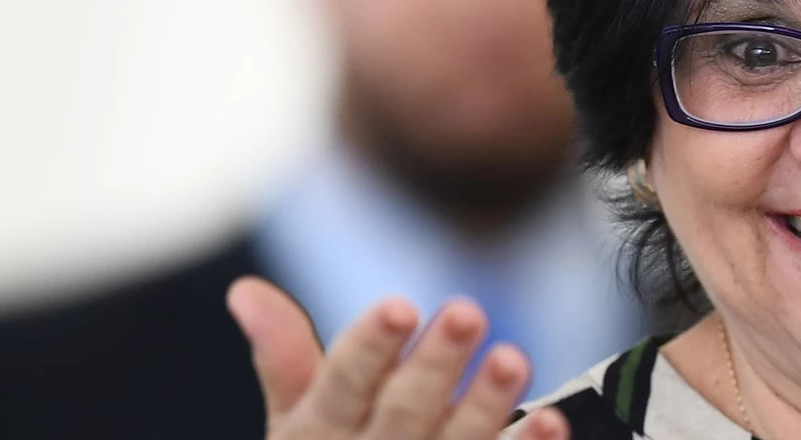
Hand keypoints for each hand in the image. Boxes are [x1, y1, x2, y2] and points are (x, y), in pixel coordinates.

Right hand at [226, 276, 572, 438]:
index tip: (399, 307)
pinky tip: (551, 421)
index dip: (368, 350)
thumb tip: (248, 291)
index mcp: (317, 436)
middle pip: (402, 415)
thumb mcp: (297, 425)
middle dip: (433, 365)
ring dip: (483, 407)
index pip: (339, 387)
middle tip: (468, 311)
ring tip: (513, 358)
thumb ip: (284, 359)